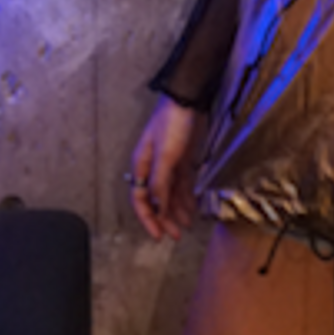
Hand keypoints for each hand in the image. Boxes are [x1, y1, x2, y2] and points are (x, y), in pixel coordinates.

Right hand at [128, 95, 206, 240]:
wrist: (188, 100)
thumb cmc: (172, 124)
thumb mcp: (165, 155)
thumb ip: (160, 182)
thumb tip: (157, 208)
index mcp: (142, 166)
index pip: (140, 199)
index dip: (148, 218)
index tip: (158, 235)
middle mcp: (153, 167)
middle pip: (156, 199)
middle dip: (164, 218)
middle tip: (176, 235)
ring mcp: (168, 164)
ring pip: (170, 194)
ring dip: (177, 210)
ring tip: (187, 225)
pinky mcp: (182, 160)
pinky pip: (182, 184)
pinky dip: (186, 197)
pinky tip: (193, 208)